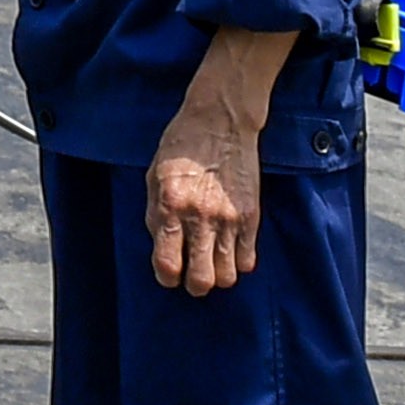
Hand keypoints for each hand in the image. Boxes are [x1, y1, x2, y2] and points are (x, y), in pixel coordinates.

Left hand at [145, 91, 263, 294]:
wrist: (220, 120)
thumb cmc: (181, 144)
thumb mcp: (153, 175)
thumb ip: (155, 214)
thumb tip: (162, 248)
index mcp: (169, 206)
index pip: (167, 266)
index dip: (167, 277)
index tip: (170, 273)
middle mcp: (199, 218)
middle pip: (201, 280)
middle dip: (195, 284)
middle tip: (193, 273)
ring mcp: (228, 219)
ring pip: (227, 276)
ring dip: (217, 274)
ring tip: (212, 260)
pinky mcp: (251, 215)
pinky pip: (248, 260)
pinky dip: (238, 262)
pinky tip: (230, 248)